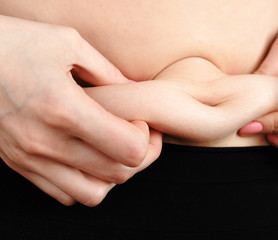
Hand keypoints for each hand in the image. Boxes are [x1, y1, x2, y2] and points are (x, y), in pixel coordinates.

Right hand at [0, 15, 161, 205]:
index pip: (128, 149)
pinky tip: (86, 158)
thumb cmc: (12, 44)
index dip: (145, 137)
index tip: (141, 122)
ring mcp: (30, 158)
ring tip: (113, 151)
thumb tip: (135, 91)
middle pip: (117, 174)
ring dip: (112, 175)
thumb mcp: (66, 43)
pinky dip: (84, 182)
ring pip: (91, 194)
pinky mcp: (19, 164)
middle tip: (138, 135)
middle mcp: (46, 142)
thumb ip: (107, 72)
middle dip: (140, 157)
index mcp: (64, 109)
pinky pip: (62, 193)